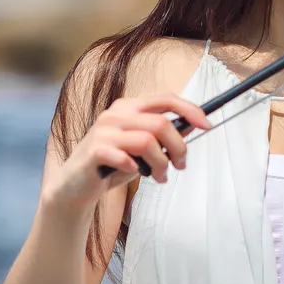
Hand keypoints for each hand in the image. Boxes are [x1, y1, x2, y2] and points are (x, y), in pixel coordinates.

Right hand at [41, 94, 210, 213]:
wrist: (76, 185)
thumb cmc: (113, 164)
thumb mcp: (142, 148)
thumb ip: (162, 135)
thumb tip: (191, 125)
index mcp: (129, 107)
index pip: (165, 98)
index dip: (190, 109)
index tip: (207, 124)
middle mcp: (116, 114)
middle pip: (161, 123)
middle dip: (179, 147)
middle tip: (181, 165)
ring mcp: (103, 130)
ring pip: (148, 141)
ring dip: (161, 164)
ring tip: (160, 177)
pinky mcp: (94, 150)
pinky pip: (125, 158)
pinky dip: (135, 168)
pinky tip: (133, 173)